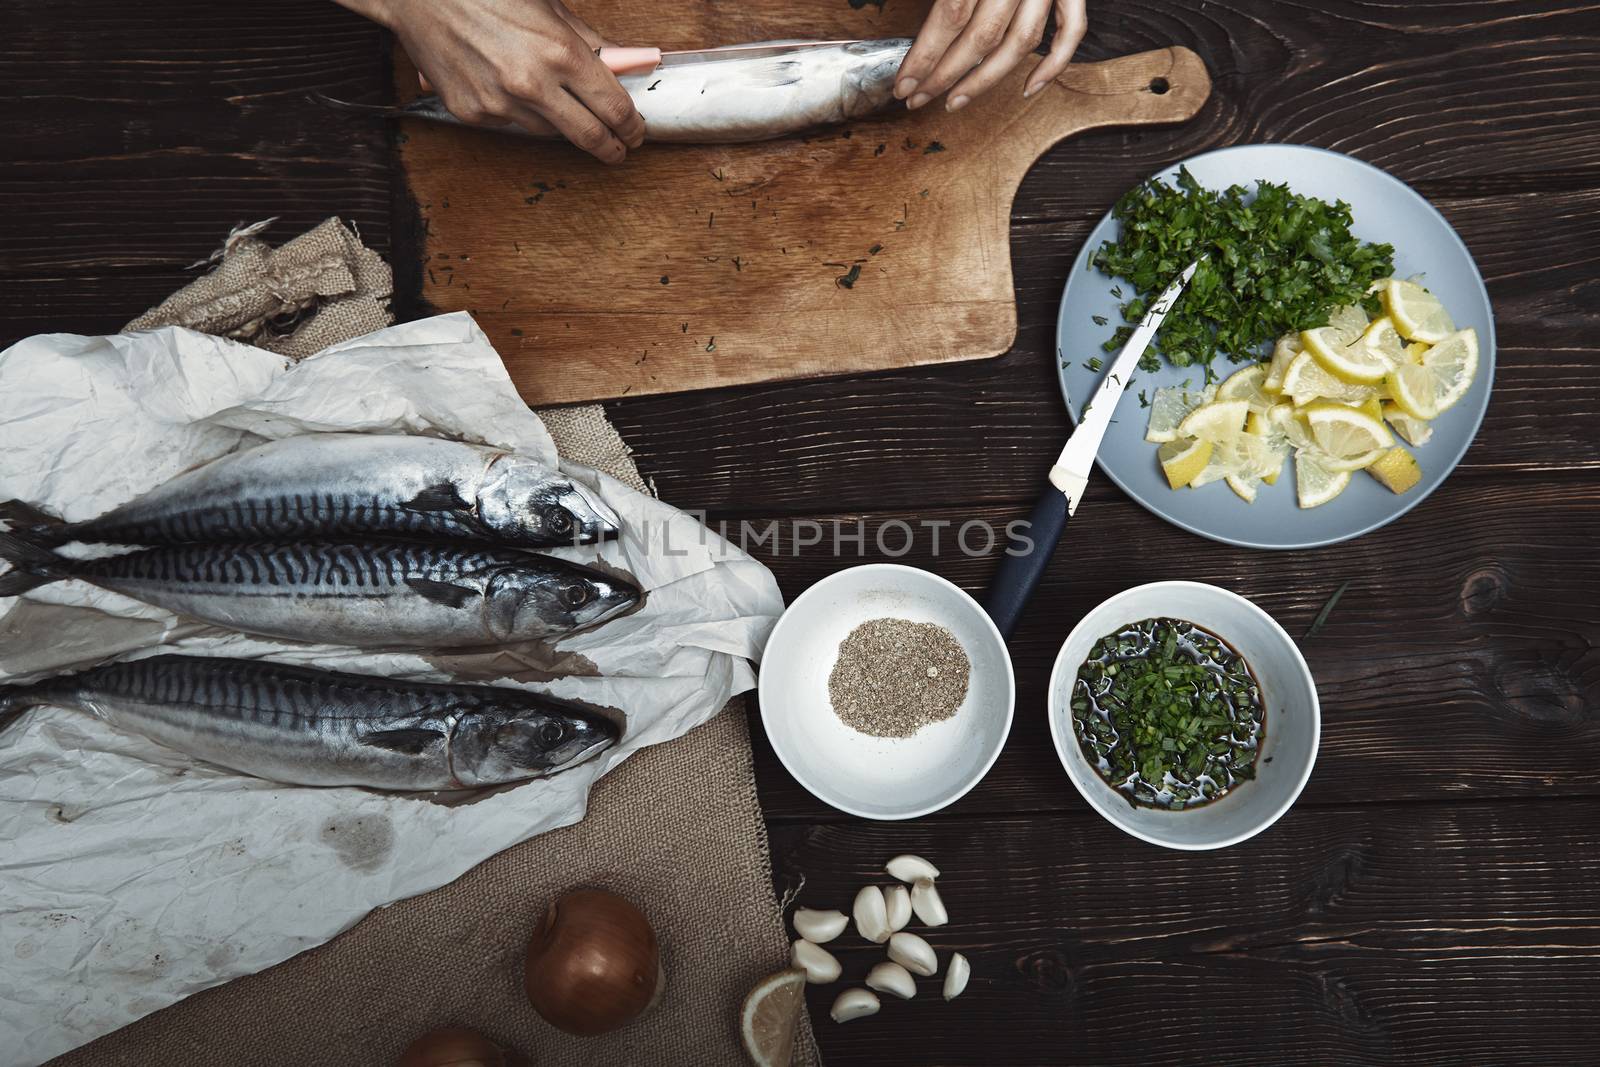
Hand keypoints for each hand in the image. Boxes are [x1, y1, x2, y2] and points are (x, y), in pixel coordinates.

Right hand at [349, 0, 643, 161]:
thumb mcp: (549, 5)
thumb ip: (587, 41)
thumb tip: (620, 64)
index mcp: (560, 52)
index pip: (614, 108)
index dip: (632, 126)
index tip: (636, 131)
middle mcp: (532, 85)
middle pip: (591, 136)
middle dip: (613, 147)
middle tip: (621, 148)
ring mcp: (500, 105)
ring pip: (551, 133)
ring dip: (564, 125)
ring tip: (563, 105)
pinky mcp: (473, 114)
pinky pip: (513, 125)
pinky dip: (524, 115)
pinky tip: (516, 91)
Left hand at [894, 0, 1087, 111]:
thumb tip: (893, 1)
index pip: (950, 15)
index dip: (924, 56)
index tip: (903, 84)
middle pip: (981, 37)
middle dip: (944, 75)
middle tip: (918, 99)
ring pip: (1020, 44)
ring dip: (985, 81)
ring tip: (955, 101)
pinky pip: (1070, 31)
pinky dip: (1053, 65)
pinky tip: (1027, 88)